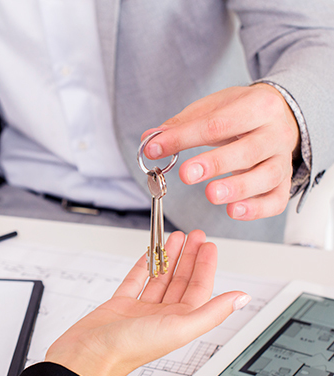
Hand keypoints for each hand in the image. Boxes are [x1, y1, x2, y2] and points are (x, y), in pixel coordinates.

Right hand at [45, 230, 249, 375]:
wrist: (88, 355)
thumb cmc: (129, 349)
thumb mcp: (178, 328)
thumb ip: (212, 313)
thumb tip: (241, 298)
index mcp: (179, 323)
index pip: (200, 290)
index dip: (206, 267)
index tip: (209, 246)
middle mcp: (162, 316)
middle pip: (181, 281)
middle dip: (190, 257)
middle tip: (196, 236)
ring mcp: (140, 310)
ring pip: (160, 278)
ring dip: (169, 258)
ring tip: (176, 237)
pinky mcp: (119, 305)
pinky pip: (135, 280)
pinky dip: (143, 266)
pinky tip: (149, 254)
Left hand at [143, 84, 299, 220]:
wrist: (280, 116)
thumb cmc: (240, 113)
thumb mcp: (212, 108)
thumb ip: (181, 125)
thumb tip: (149, 139)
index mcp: (258, 106)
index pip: (218, 123)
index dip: (184, 138)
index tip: (155, 148)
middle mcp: (275, 133)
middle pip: (248, 150)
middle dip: (215, 163)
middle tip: (187, 174)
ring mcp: (282, 160)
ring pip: (266, 177)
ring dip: (238, 188)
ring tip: (212, 195)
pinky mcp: (284, 183)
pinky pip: (276, 200)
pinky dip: (257, 209)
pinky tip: (234, 211)